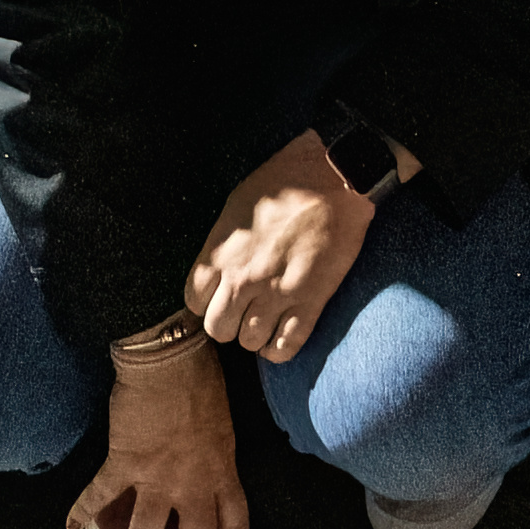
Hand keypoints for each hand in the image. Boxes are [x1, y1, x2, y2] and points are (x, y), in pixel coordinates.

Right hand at [78, 342, 250, 528]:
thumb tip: (207, 473)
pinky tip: (71, 527)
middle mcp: (193, 483)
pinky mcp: (124, 462)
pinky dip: (83, 511)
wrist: (169, 357)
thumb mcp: (222, 425)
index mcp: (222, 472)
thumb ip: (216, 457)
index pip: (234, 528)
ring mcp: (157, 477)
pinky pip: (102, 495)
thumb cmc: (200, 381)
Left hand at [186, 132, 385, 362]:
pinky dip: (278, 350)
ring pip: (249, 343)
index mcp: (222, 251)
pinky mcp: (310, 303)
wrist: (335, 178)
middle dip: (228, 323)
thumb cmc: (286, 182)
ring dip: (254, 335)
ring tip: (264, 319)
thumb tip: (216, 268)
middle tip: (242, 310)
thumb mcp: (238, 203)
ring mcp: (276, 294)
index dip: (206, 301)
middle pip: (218, 329)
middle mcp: (244, 278)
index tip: (219, 295)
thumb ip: (222, 243)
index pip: (194, 301)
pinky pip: (284, 347)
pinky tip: (280, 336)